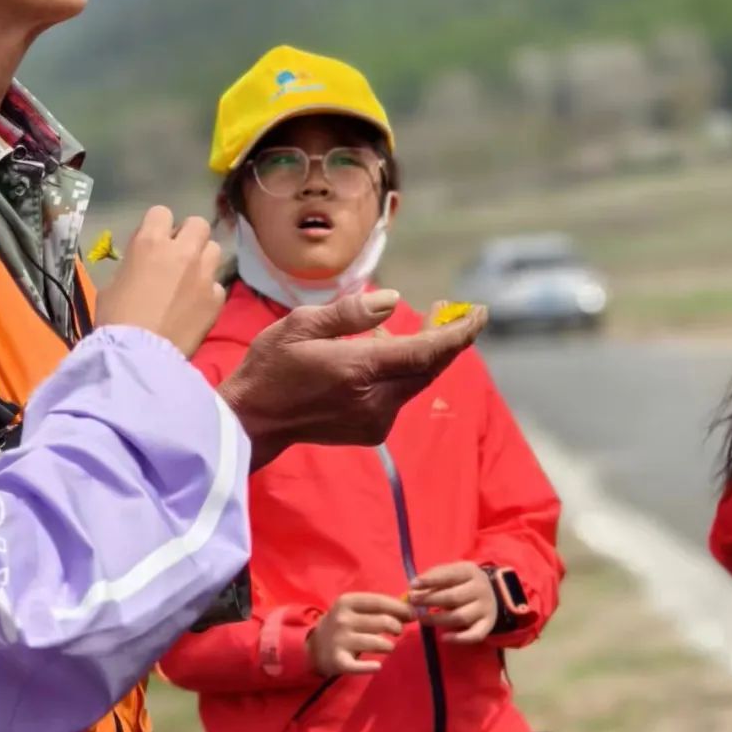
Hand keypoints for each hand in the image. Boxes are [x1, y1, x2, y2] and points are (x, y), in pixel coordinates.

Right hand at [94, 207, 224, 357]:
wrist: (139, 355)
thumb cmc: (115, 319)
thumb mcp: (113, 283)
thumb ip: (134, 265)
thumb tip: (143, 266)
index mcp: (150, 242)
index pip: (161, 212)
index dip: (158, 226)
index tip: (154, 242)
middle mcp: (182, 251)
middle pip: (198, 223)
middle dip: (189, 235)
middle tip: (179, 255)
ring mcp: (204, 274)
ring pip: (215, 249)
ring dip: (203, 259)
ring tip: (192, 277)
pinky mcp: (217, 298)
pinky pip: (218, 284)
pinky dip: (208, 291)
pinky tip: (197, 305)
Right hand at [219, 291, 486, 467]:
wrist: (251, 421)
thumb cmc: (270, 366)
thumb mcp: (301, 325)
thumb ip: (351, 313)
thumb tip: (393, 302)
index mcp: (359, 370)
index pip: (426, 352)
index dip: (458, 333)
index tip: (479, 313)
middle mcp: (375, 400)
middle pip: (428, 366)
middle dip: (444, 338)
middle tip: (449, 309)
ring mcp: (375, 419)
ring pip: (413, 380)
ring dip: (414, 352)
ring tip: (389, 328)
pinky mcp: (370, 429)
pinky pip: (398, 393)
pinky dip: (396, 370)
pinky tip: (371, 355)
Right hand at [307, 592, 413, 675]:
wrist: (314, 648)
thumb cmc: (342, 625)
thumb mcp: (353, 610)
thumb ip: (378, 608)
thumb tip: (409, 609)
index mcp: (346, 602)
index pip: (379, 601)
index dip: (400, 608)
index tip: (412, 614)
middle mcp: (342, 619)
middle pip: (382, 622)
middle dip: (397, 627)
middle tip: (398, 631)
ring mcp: (340, 640)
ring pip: (378, 643)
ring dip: (389, 646)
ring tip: (388, 647)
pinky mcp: (339, 661)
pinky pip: (363, 666)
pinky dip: (373, 667)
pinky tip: (377, 666)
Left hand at [408, 562, 497, 643]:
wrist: (492, 594)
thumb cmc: (463, 582)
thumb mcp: (452, 573)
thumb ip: (434, 577)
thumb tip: (414, 587)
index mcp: (470, 571)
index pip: (449, 575)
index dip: (430, 580)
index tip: (412, 585)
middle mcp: (480, 589)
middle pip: (453, 597)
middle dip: (430, 600)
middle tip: (412, 602)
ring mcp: (486, 608)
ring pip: (460, 617)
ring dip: (437, 619)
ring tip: (421, 618)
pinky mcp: (488, 625)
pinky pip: (474, 635)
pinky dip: (459, 639)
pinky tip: (444, 638)